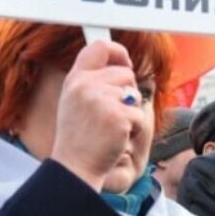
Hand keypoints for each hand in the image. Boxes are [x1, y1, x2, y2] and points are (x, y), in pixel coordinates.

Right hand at [50, 40, 143, 190]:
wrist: (75, 166)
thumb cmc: (78, 138)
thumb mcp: (74, 102)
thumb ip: (92, 81)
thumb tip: (121, 65)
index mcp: (75, 80)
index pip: (98, 48)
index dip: (117, 51)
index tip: (126, 61)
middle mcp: (87, 86)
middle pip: (125, 73)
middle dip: (127, 92)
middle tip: (114, 113)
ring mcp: (103, 100)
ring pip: (134, 95)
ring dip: (130, 112)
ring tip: (111, 128)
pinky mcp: (119, 117)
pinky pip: (140, 116)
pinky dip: (134, 129)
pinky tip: (117, 138)